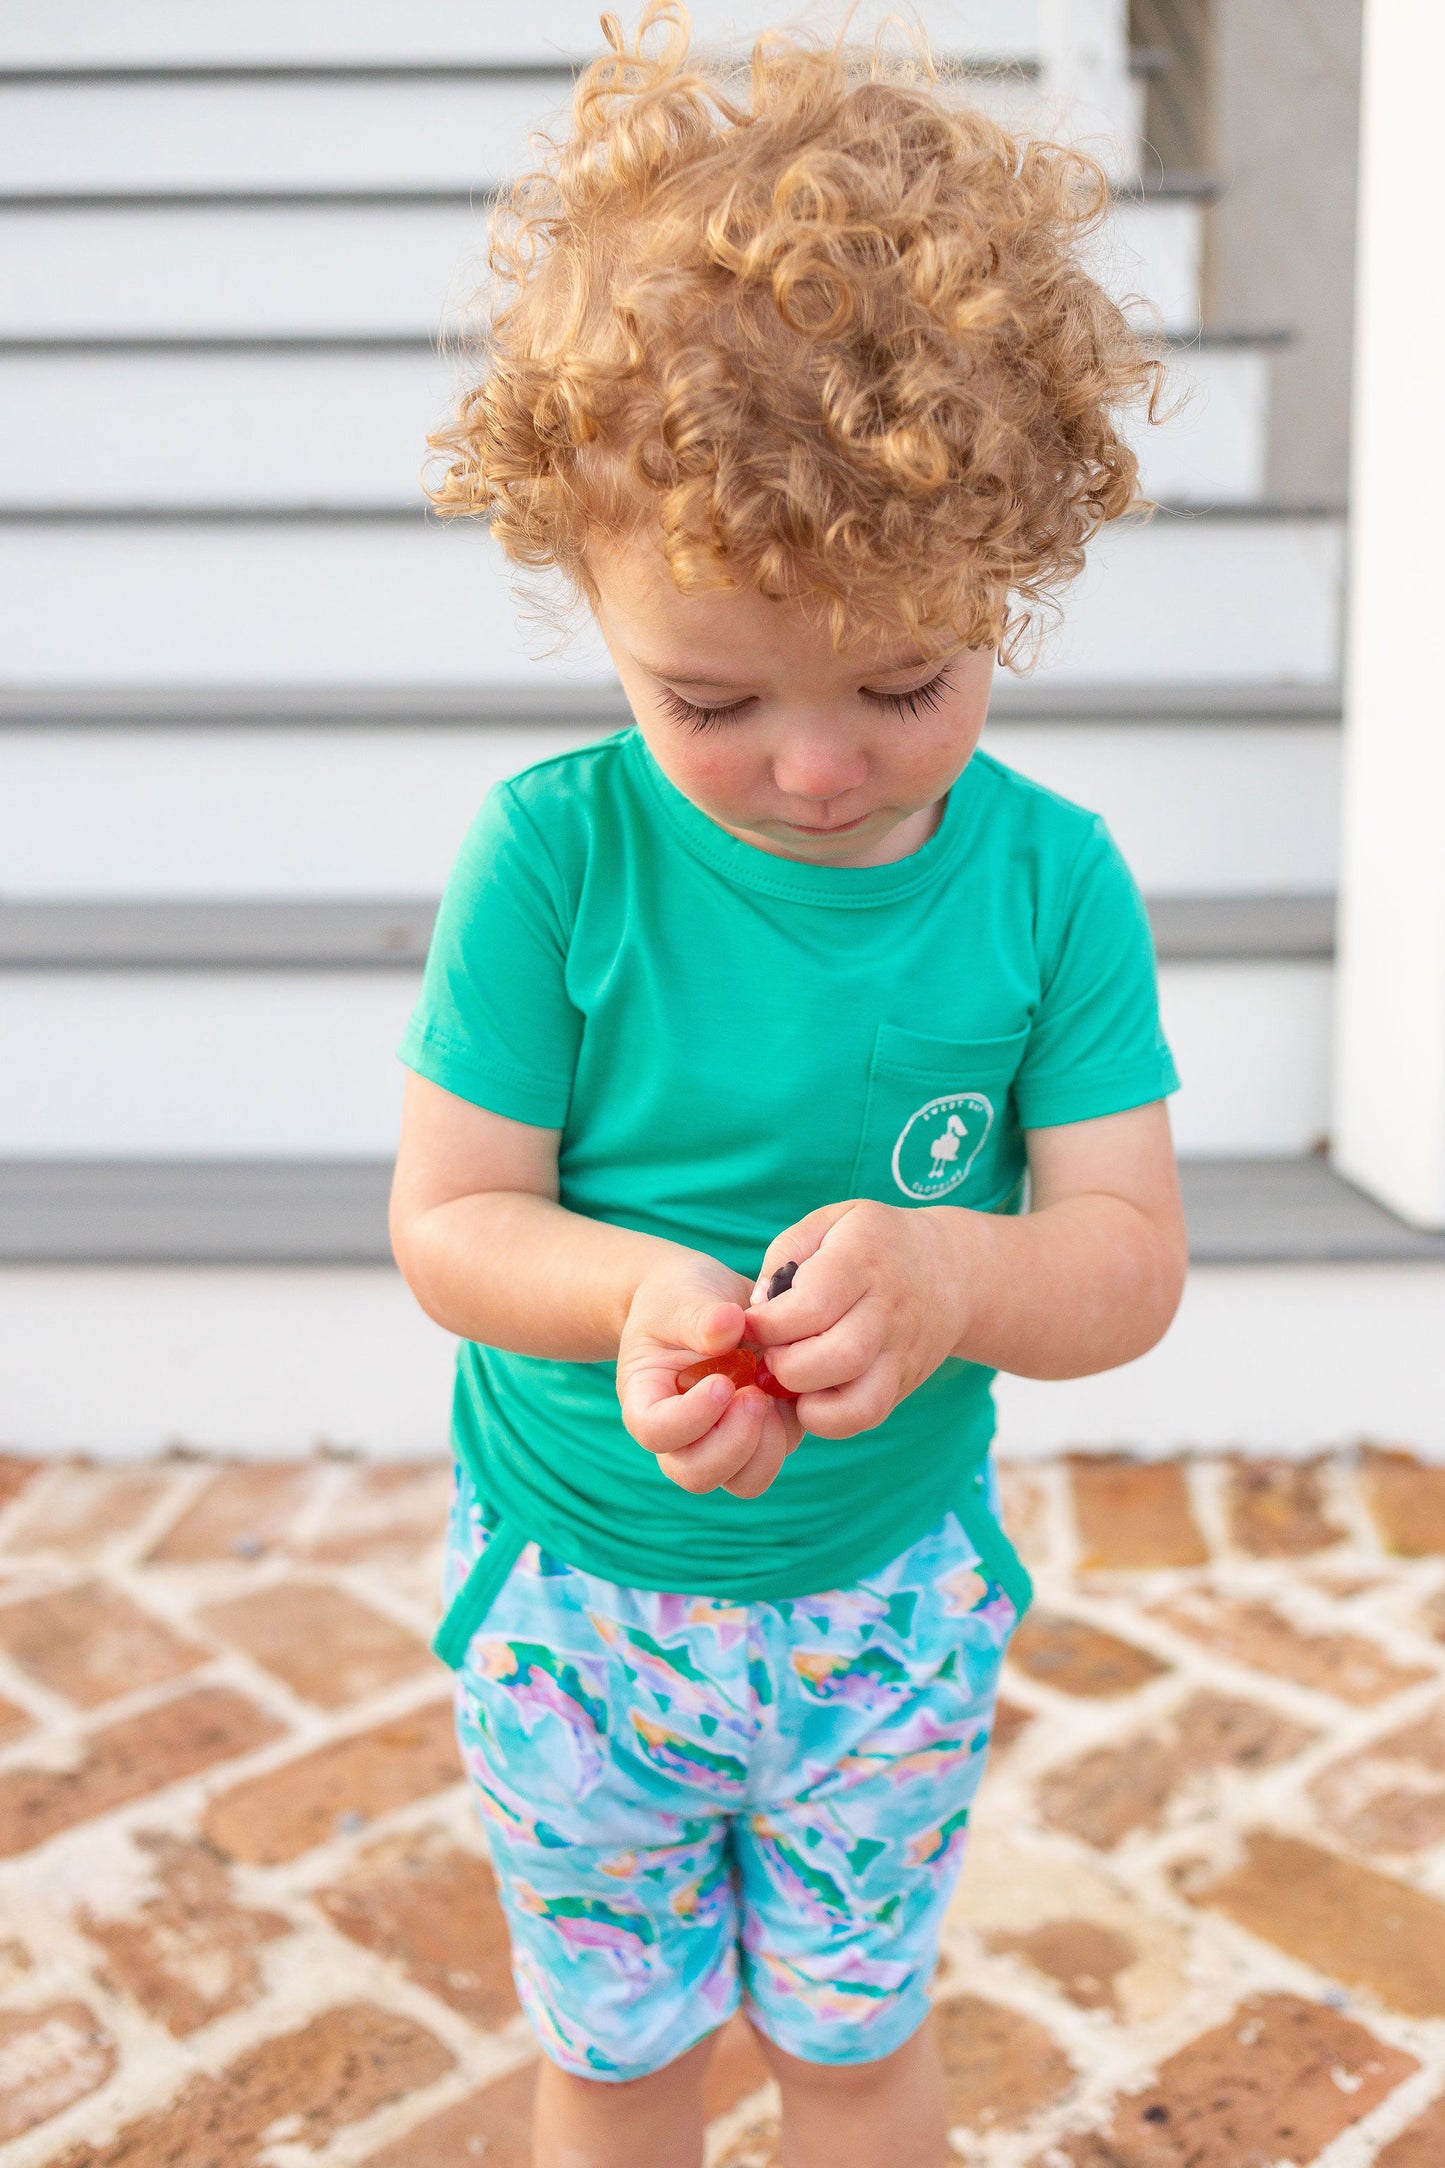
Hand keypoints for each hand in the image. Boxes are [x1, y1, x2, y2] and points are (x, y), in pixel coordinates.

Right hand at [616, 1257, 804, 1498]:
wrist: (706, 1300)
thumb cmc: (681, 1297)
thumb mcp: (681, 1294)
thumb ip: (699, 1315)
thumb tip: (728, 1326)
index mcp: (647, 1400)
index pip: (655, 1432)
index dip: (690, 1418)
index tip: (722, 1382)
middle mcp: (682, 1434)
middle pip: (696, 1474)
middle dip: (732, 1443)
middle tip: (755, 1396)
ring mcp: (723, 1440)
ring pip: (743, 1481)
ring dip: (764, 1446)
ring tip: (771, 1393)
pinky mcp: (763, 1434)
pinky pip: (779, 1453)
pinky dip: (790, 1427)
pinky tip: (788, 1385)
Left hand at [743, 1200, 976, 1436]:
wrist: (952, 1270)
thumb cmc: (873, 1243)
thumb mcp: (829, 1222)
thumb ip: (784, 1255)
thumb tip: (758, 1312)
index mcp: (862, 1260)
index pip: (811, 1306)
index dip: (767, 1325)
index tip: (751, 1325)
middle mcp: (887, 1310)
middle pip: (837, 1357)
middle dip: (785, 1366)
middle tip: (771, 1354)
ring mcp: (901, 1353)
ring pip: (857, 1402)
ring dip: (807, 1400)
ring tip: (791, 1378)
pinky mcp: (904, 1383)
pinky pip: (866, 1417)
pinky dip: (830, 1418)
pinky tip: (813, 1393)